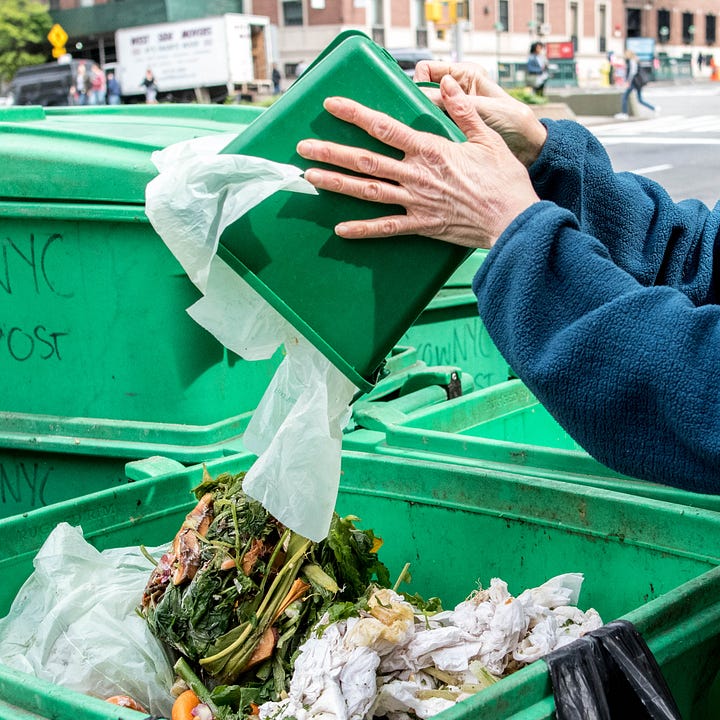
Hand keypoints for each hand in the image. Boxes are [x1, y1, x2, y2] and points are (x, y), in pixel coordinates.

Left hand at [296, 75, 538, 248]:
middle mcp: (416, 175)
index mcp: (430, 150)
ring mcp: (416, 202)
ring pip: (368, 191)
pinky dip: (363, 229)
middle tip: (303, 147)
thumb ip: (463, 111)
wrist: (513, 220)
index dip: (356, 114)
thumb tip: (447, 84)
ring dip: (337, 183)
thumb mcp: (487, 139)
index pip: (385, 127)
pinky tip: (340, 230)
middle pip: (365, 160)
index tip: (332, 105)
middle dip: (331, 151)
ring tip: (310, 176)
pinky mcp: (421, 225)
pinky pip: (386, 229)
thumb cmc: (503, 180)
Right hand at [414, 61, 547, 166]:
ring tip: (422, 136)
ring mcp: (452, 113)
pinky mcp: (452, 131)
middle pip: (422, 93)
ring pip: (425, 113)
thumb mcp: (483, 109)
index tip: (417, 100)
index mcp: (464, 75)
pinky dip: (429, 136)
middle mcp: (455, 92)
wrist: (529, 147)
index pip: (427, 70)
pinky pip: (432, 130)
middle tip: (416, 121)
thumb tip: (422, 96)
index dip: (418, 82)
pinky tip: (430, 144)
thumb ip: (456, 103)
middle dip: (417, 105)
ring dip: (422, 123)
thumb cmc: (514, 121)